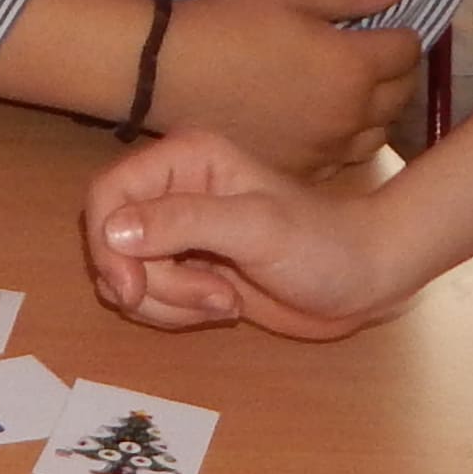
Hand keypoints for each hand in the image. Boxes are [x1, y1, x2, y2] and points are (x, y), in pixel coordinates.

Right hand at [78, 129, 422, 337]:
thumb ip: (183, 223)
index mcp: (184, 160)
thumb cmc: (321, 245)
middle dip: (154, 284)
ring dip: (169, 303)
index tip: (134, 289)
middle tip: (215, 296)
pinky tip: (223, 306)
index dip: (108, 245)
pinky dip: (175, 312)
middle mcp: (171, 191)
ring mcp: (176, 234)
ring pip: (126, 276)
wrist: (364, 280)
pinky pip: (146, 297)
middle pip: (112, 243)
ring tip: (226, 300)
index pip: (107, 195)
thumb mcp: (255, 229)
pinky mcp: (184, 270)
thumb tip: (111, 233)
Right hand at [149, 0, 421, 173]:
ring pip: (377, 133)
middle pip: (401, 95)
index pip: (408, 50)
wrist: (172, 73)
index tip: (384, 28)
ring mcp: (326, 148)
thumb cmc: (232, 23)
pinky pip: (340, 160)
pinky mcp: (299, 169)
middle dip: (396, 72)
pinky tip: (322, 124)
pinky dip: (343, 141)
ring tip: (352, 94)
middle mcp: (352, 113)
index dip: (401, 34)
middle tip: (373, 58)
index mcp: (356, 65)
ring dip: (375, 112)